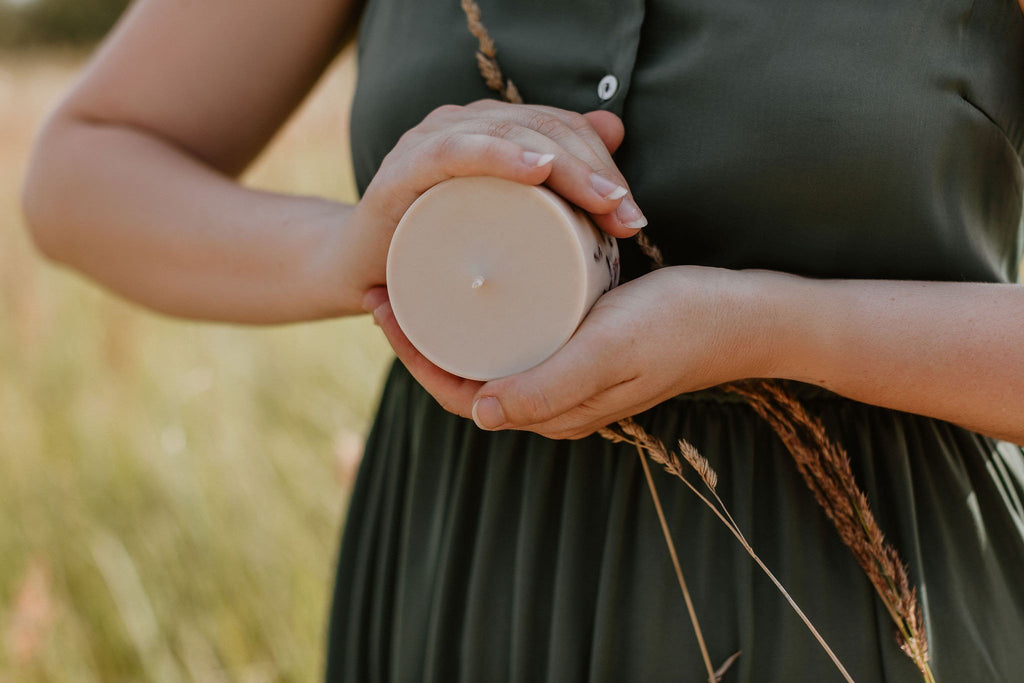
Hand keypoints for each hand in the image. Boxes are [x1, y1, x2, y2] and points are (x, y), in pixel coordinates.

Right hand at [344, 100, 647, 301]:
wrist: (359, 274)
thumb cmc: (436, 249)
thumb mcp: (504, 218)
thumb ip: (553, 175)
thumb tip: (615, 127)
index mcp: (487, 131)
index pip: (558, 127)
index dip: (602, 161)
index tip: (632, 215)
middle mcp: (460, 125)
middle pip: (542, 129)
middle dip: (594, 171)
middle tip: (626, 219)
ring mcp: (429, 143)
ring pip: (510, 135)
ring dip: (564, 165)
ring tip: (601, 202)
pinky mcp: (402, 173)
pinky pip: (455, 152)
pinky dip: (498, 156)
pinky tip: (536, 170)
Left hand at [365, 266, 778, 438]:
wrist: (745, 314)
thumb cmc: (681, 326)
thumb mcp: (612, 350)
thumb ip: (552, 386)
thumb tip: (477, 410)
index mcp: (554, 410)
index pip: (459, 393)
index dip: (412, 357)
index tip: (382, 305)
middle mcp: (554, 399)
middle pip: (464, 375)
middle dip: (418, 338)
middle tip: (388, 284)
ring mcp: (569, 373)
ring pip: (487, 356)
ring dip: (446, 325)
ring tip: (416, 278)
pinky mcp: (583, 346)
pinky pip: (517, 338)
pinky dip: (484, 315)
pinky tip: (473, 282)